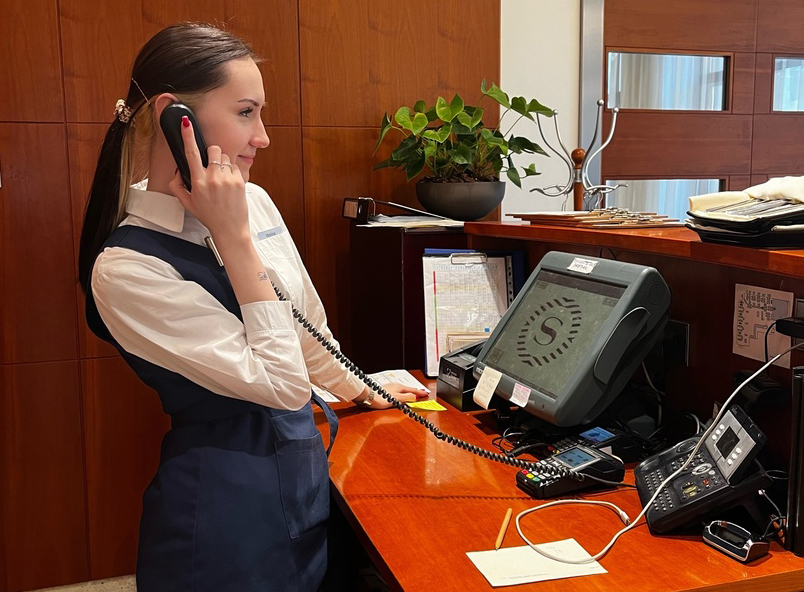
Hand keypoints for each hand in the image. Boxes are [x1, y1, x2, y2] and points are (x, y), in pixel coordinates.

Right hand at [168, 116, 248, 243]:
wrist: (230, 228)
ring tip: (221, 180)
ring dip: (222, 164)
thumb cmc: (210, 216)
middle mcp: (213, 179)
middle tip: (211, 168)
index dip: (188, 136)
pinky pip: (234, 166)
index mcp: (198, 182)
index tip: (186, 123)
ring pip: (224, 157)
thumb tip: (178, 171)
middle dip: (211, 154)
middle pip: (212, 150)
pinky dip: (231, 172)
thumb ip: (178, 185)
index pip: (191, 153)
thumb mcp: (188, 203)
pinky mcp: (239, 181)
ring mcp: (227, 179)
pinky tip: (229, 185)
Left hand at [356, 383, 429, 409]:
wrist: (367, 397)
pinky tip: (402, 396)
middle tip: (422, 394)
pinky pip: (399, 392)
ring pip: (404, 390)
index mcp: (400, 387)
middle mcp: (396, 386)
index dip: (420, 393)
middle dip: (416, 392)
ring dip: (410, 393)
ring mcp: (391, 388)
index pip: (413, 390)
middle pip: (409, 389)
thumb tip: (415, 397)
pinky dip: (404, 394)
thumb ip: (406, 398)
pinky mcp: (387, 391)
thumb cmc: (380, 398)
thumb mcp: (396, 399)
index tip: (426, 394)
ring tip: (414, 395)